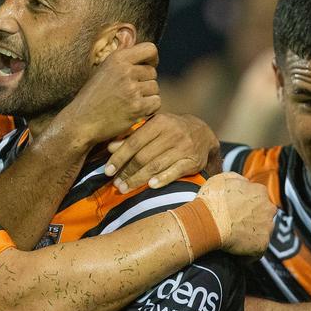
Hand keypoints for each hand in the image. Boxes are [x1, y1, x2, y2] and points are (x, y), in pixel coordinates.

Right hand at [61, 42, 159, 148]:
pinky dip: (149, 108)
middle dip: (145, 81)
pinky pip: (156, 102)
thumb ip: (120, 55)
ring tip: (129, 102)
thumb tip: (129, 34)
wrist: (81, 121)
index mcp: (117, 59)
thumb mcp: (103, 69)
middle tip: (129, 92)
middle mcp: (125, 71)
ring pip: (155, 88)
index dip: (152, 58)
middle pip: (152, 72)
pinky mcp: (137, 107)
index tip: (147, 66)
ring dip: (147, 96)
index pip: (150, 49)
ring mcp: (132, 90)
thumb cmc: (92, 96)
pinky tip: (134, 110)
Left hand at [105, 113, 219, 192]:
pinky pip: (175, 172)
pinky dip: (162, 179)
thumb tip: (110, 148)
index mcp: (159, 122)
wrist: (203, 132)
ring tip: (125, 188)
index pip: (134, 142)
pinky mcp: (193, 161)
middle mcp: (172, 134)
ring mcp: (184, 148)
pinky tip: (150, 186)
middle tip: (116, 184)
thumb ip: (132, 137)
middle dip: (127, 172)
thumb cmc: (170, 130)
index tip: (107, 170)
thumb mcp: (152, 127)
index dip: (119, 157)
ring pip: (156, 166)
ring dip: (138, 179)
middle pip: (143, 156)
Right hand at [198, 172, 274, 256]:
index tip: (237, 204)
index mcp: (259, 191)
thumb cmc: (212, 200)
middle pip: (264, 212)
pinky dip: (248, 248)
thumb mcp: (222, 178)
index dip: (247, 200)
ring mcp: (267, 228)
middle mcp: (268, 209)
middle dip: (253, 215)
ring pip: (262, 229)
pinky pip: (257, 248)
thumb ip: (238, 179)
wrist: (207, 222)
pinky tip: (235, 244)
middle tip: (235, 218)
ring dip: (251, 231)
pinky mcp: (261, 245)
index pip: (259, 195)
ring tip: (233, 232)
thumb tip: (243, 182)